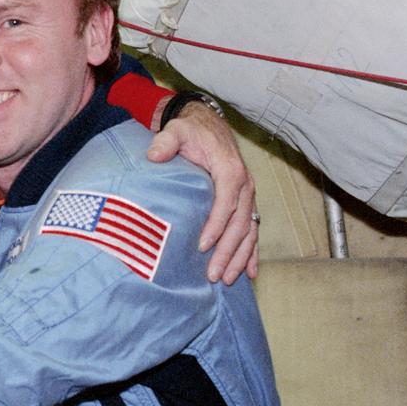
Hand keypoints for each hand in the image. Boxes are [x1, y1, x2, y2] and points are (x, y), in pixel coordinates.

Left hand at [147, 102, 257, 283]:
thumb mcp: (177, 130)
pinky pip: (252, 230)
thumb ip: (165, 141)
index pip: (226, 202)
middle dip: (228, 251)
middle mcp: (244, 185)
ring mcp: (247, 196)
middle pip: (239, 223)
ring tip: (227, 279)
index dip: (217, 225)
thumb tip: (154, 155)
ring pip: (249, 231)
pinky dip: (252, 252)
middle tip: (213, 274)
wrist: (208, 125)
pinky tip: (250, 273)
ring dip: (240, 257)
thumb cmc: (192, 131)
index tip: (203, 246)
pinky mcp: (245, 203)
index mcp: (230, 170)